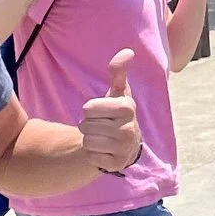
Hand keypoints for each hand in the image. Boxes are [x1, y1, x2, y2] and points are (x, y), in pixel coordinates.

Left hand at [78, 50, 141, 172]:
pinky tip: (104, 151)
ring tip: (103, 138)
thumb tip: (127, 51)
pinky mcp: (117, 164)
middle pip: (86, 126)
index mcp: (127, 108)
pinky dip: (94, 155)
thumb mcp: (117, 93)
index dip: (90, 110)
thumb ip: (118, 72)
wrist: (125, 144)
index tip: (101, 112)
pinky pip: (92, 157)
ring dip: (90, 140)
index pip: (88, 108)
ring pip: (87, 142)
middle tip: (102, 126)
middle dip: (89, 126)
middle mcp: (129, 129)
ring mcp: (124, 148)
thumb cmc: (117, 114)